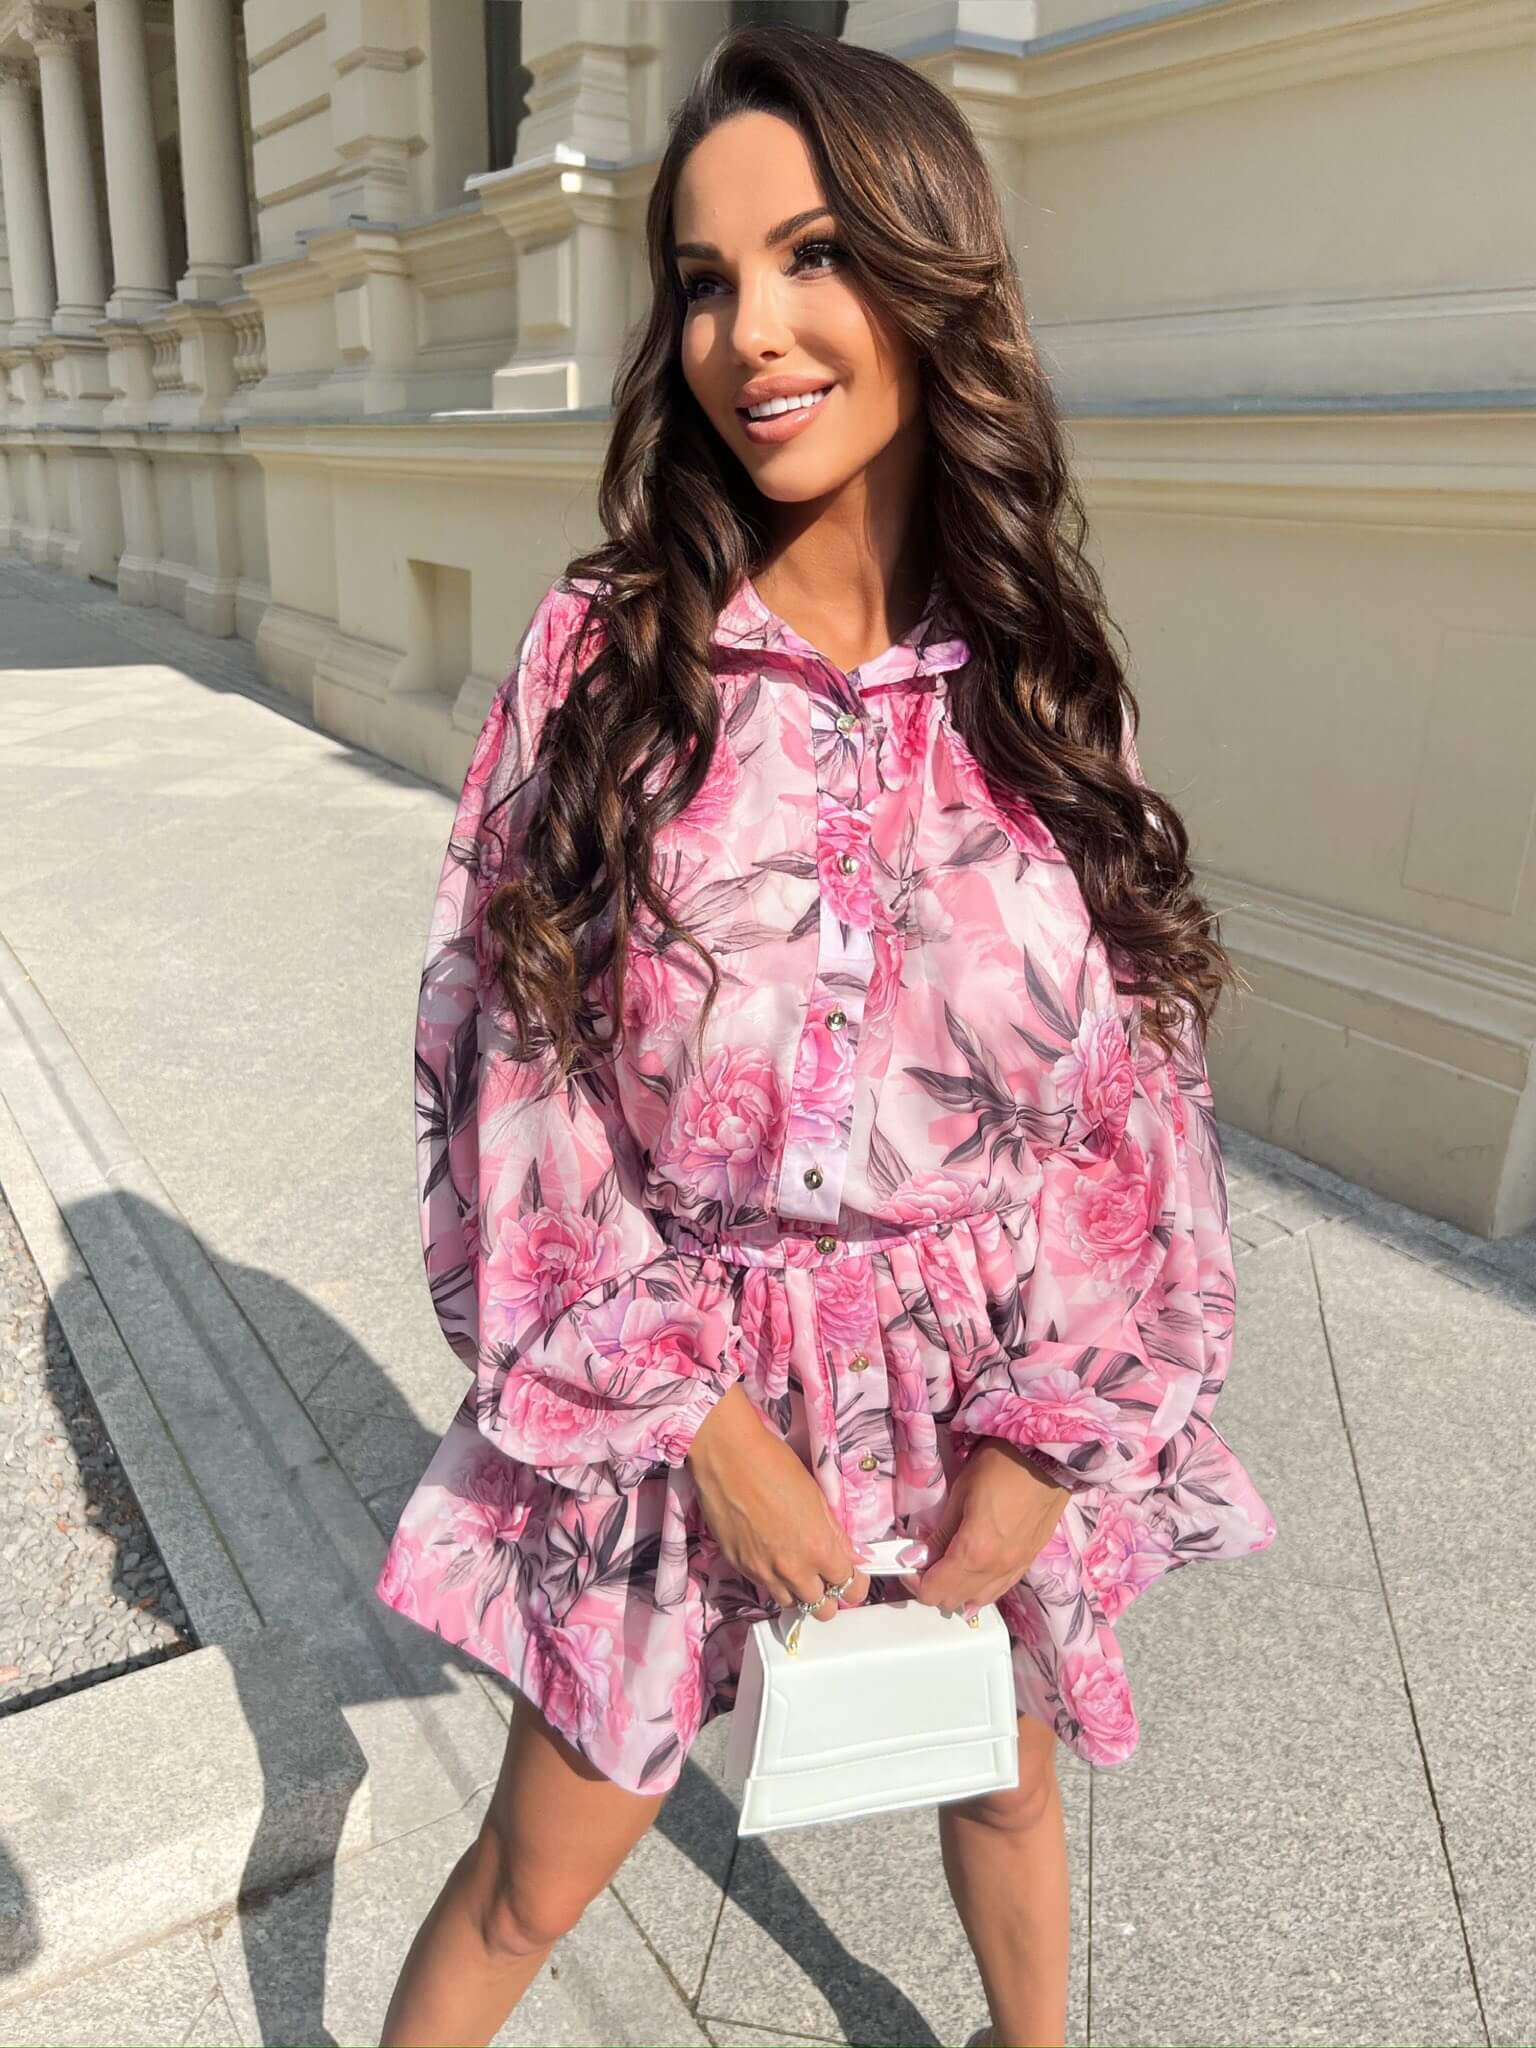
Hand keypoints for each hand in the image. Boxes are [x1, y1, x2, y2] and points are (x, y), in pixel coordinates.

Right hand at [686, 1384, 870, 1622]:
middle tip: (826, 1576)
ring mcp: (763, 1571)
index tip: (853, 1575)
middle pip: (821, 1608)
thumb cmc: (776, 1466)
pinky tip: (772, 1556)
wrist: (728, 1457)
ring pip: (791, 1603)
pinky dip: (773, 1579)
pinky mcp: (739, 1566)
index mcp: (819, 1548)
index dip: (855, 1582)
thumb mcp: (816, 1495)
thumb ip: (835, 1533)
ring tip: (797, 1568)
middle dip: (829, 1595)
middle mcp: (792, 1569)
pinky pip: (764, 1586)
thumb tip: (850, 1556)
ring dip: (799, 1592)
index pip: (849, 1587)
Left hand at [897, 1438, 1071, 1616]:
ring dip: (956, 1589)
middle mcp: (996, 1570)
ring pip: (977, 1600)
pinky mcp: (1029, 1563)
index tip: (908, 1560)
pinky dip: (980, 1587)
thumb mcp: (961, 1494)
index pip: (933, 1591)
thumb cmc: (1000, 1466)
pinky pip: (999, 1589)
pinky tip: (973, 1571)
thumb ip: (940, 1532)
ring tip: (947, 1563)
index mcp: (974, 1552)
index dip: (913, 1580)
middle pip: (953, 1600)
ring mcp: (1016, 1569)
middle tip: (924, 1559)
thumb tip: (917, 1557)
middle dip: (932, 1585)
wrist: (1048, 1459)